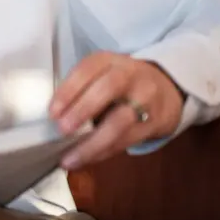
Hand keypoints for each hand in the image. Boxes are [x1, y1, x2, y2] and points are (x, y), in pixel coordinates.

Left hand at [49, 52, 186, 170]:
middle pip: (108, 89)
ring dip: (93, 143)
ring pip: (120, 121)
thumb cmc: (121, 83)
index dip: (68, 90)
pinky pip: (128, 139)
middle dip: (82, 111)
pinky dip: (104, 151)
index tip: (52, 112)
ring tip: (71, 158)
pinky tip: (88, 159)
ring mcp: (146, 98)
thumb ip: (81, 89)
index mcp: (108, 61)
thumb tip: (54, 117)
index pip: (87, 69)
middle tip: (62, 130)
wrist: (168, 88)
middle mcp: (129, 75)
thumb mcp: (102, 74)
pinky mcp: (156, 121)